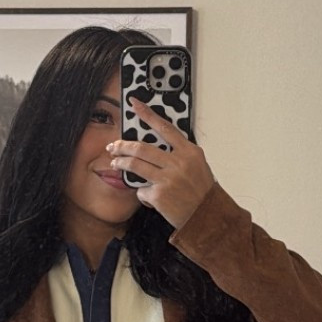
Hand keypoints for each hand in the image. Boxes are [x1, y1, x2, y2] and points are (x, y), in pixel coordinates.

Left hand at [105, 95, 214, 229]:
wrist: (208, 217)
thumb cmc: (202, 192)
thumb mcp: (197, 166)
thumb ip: (179, 153)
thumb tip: (155, 146)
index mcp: (189, 152)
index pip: (165, 127)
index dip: (148, 114)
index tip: (134, 104)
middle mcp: (178, 163)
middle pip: (141, 148)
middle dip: (122, 146)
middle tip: (113, 146)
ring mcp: (167, 179)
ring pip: (134, 165)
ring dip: (120, 163)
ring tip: (115, 163)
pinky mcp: (159, 196)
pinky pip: (141, 190)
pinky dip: (142, 194)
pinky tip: (149, 198)